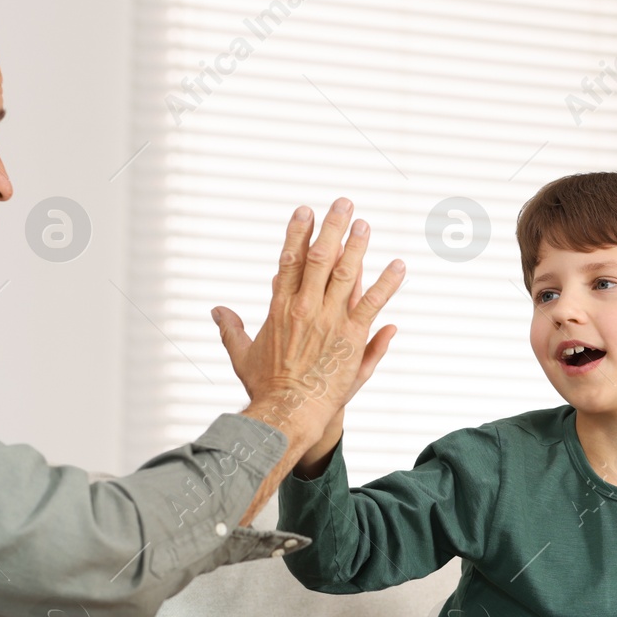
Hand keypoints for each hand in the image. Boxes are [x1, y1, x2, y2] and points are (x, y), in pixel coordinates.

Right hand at [214, 198, 401, 446]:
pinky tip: (398, 265)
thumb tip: (217, 311)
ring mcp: (330, 321)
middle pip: (320, 258)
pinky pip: (373, 304)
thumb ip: (231, 329)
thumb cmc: (264, 387)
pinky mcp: (352, 337)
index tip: (305, 211)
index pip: (290, 261)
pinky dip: (387, 283)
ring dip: (357, 246)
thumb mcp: (242, 355)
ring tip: (365, 224)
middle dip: (331, 227)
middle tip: (343, 203)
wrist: (289, 412)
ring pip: (346, 274)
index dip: (298, 233)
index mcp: (280, 308)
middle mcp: (305, 309)